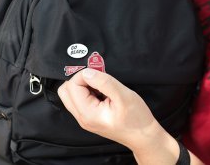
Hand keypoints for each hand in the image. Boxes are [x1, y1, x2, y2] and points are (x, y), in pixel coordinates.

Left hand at [58, 68, 179, 164]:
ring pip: (72, 95)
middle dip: (80, 79)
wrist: (143, 136)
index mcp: (88, 113)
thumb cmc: (137, 119)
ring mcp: (85, 118)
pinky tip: (103, 91)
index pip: (72, 86)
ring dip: (84, 85)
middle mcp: (82, 117)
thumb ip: (104, 82)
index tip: (99, 72)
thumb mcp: (124, 96)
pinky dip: (89, 91)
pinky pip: (81, 99)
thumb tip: (87, 72)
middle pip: (66, 91)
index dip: (84, 74)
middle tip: (97, 77)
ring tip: (102, 85)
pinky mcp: (90, 117)